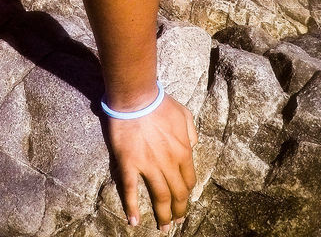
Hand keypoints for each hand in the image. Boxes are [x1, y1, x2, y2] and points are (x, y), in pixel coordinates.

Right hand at [104, 94, 196, 229]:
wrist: (136, 96)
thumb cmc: (160, 103)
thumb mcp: (185, 115)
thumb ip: (191, 134)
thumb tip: (192, 147)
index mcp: (183, 151)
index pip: (189, 180)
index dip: (187, 194)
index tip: (184, 202)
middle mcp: (169, 163)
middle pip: (177, 193)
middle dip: (178, 211)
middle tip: (176, 222)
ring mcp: (149, 165)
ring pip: (160, 196)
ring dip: (163, 214)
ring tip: (163, 227)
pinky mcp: (129, 163)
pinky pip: (131, 189)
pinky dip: (132, 207)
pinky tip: (133, 220)